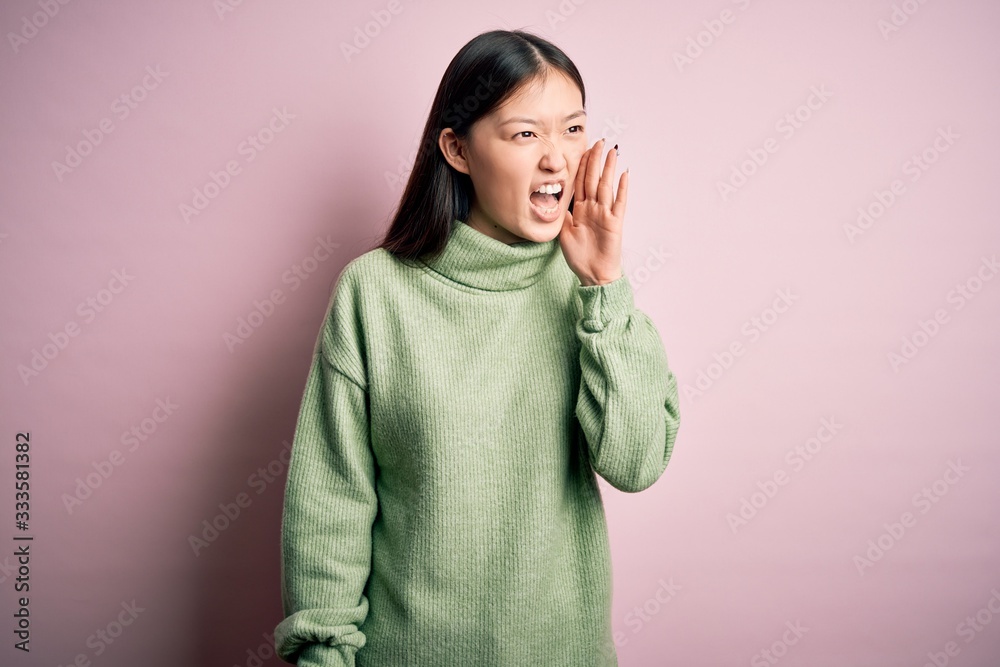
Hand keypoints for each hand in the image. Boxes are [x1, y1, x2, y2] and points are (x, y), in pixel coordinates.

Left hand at [559, 137, 626, 285]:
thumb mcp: (564, 233)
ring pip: (607, 186)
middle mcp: (593, 208)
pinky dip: (622, 189)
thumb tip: (556, 199)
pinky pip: (619, 203)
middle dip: (596, 160)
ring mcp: (605, 214)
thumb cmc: (580, 256)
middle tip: (599, 142)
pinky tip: (624, 174)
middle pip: (594, 179)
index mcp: (580, 209)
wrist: (593, 275)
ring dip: (609, 168)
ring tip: (613, 151)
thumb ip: (563, 215)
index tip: (584, 149)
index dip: (582, 166)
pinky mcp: (615, 223)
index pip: (581, 182)